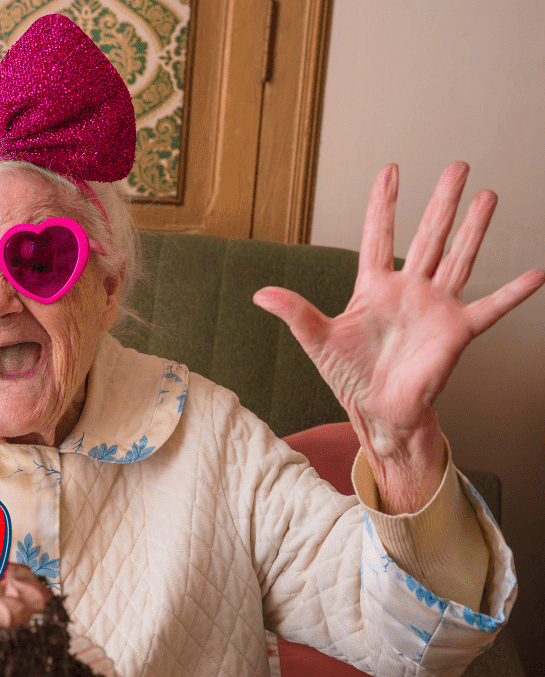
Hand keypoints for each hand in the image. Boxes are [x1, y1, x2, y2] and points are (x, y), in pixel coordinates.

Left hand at [253, 162, 543, 510]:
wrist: (378, 410)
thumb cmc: (349, 375)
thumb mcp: (318, 340)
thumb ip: (294, 313)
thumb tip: (259, 294)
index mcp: (373, 288)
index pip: (379, 236)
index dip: (384, 204)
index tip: (391, 169)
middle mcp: (409, 290)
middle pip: (428, 236)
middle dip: (442, 202)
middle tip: (458, 166)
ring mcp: (436, 307)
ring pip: (459, 258)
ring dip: (474, 229)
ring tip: (488, 195)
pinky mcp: (456, 332)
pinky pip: (490, 308)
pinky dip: (513, 293)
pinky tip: (536, 274)